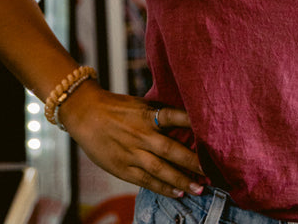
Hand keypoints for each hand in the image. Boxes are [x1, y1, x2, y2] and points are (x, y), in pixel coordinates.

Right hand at [59, 81, 207, 196]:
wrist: (85, 114)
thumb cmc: (116, 108)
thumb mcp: (139, 105)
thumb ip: (158, 115)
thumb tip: (184, 121)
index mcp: (147, 115)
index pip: (174, 117)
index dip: (192, 124)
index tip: (211, 133)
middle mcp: (141, 134)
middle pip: (171, 149)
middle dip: (193, 162)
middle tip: (211, 171)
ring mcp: (132, 153)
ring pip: (160, 169)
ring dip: (181, 180)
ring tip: (199, 188)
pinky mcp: (123, 168)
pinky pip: (146, 180)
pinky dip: (163, 187)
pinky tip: (177, 192)